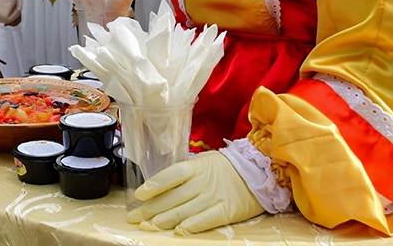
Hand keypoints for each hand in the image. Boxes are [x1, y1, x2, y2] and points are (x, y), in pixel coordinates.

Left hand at [127, 151, 263, 234]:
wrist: (258, 173)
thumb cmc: (227, 168)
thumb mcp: (204, 162)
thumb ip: (185, 173)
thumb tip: (160, 185)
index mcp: (197, 166)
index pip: (170, 175)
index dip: (153, 185)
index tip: (139, 195)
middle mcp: (203, 182)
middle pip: (172, 197)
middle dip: (150, 209)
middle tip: (134, 218)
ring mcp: (214, 197)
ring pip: (183, 211)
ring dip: (162, 221)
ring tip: (147, 226)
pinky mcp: (225, 211)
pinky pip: (204, 220)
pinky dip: (190, 226)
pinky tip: (177, 231)